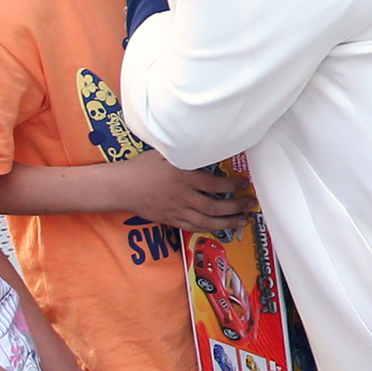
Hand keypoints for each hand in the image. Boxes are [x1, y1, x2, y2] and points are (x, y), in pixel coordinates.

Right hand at [113, 154, 253, 237]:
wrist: (121, 187)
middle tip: (250, 203)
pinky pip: (193, 227)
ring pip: (207, 221)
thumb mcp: (166, 153)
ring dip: (228, 222)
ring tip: (243, 221)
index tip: (245, 184)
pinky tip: (220, 227)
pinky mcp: (170, 220)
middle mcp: (182, 196)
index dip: (233, 185)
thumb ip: (186, 152)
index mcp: (184, 177)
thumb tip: (206, 142)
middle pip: (215, 205)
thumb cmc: (143, 167)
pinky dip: (209, 228)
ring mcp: (176, 210)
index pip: (215, 183)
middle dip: (237, 206)